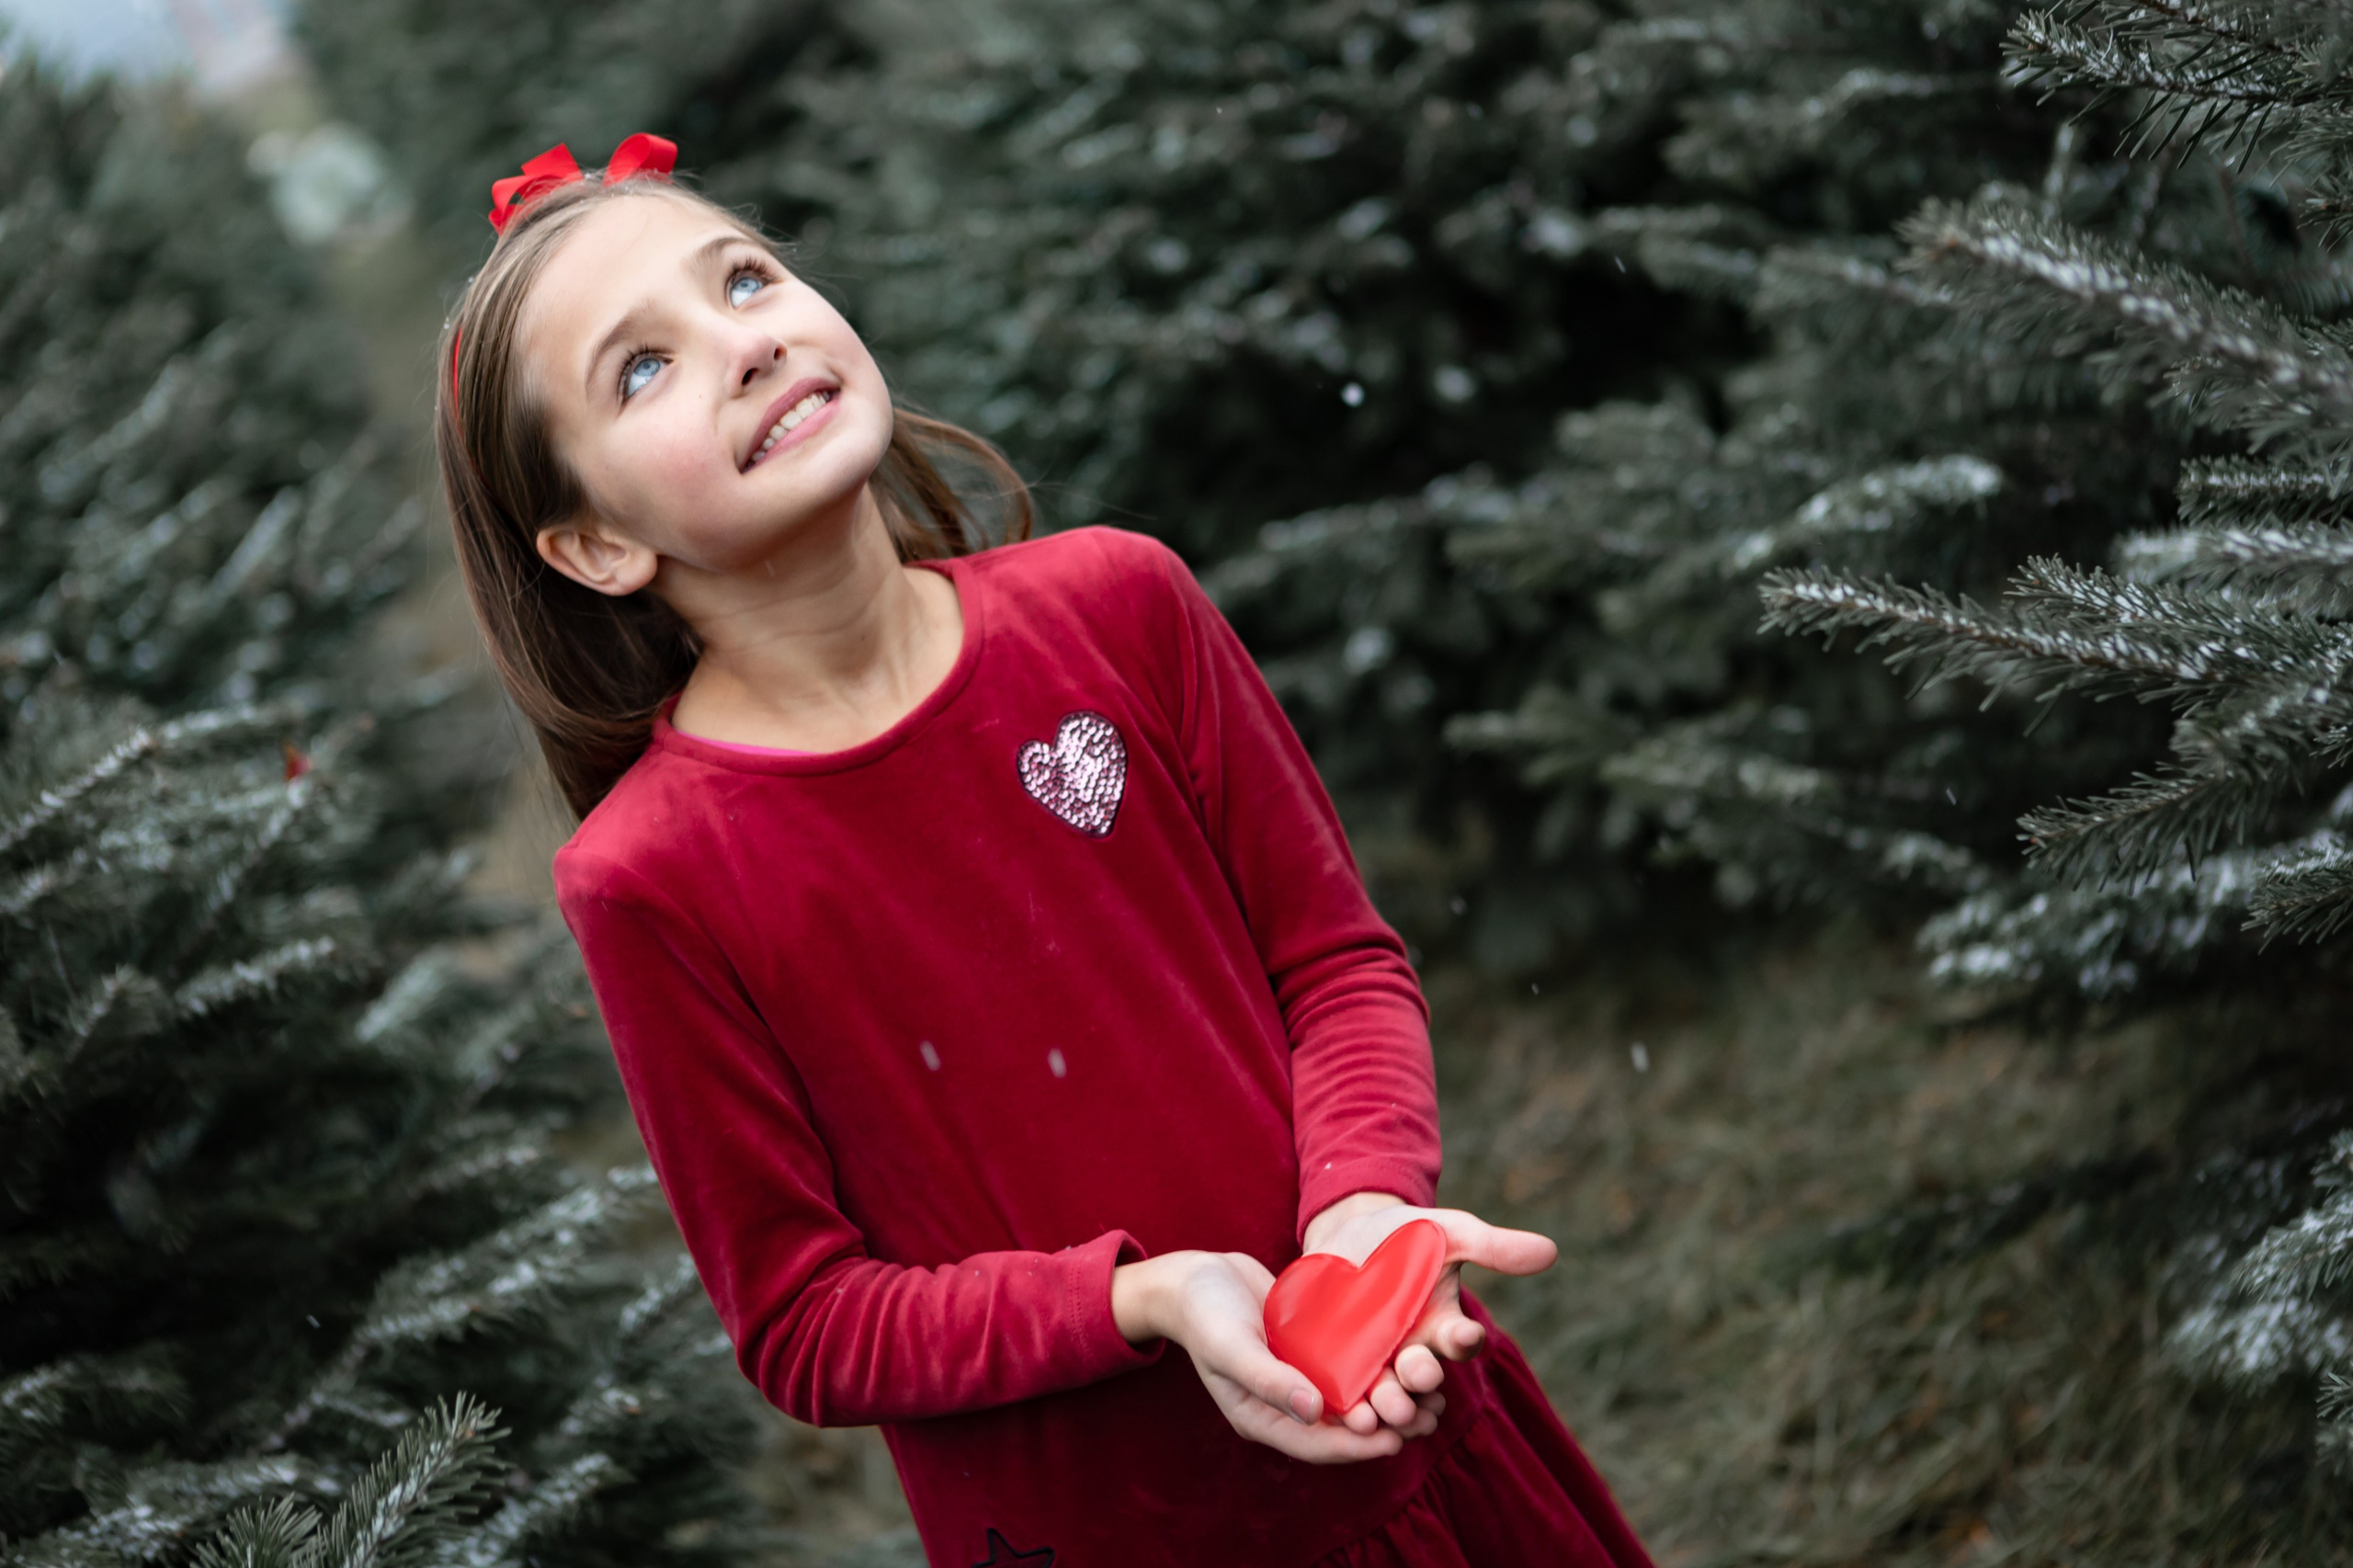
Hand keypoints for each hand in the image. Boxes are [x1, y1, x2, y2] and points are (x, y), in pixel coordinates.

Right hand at [1110, 1250, 1423, 1462]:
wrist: (1194, 1277)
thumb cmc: (1203, 1313)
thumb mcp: (1230, 1346)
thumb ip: (1268, 1379)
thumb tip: (1314, 1411)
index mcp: (1262, 1417)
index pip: (1318, 1444)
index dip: (1358, 1446)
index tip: (1396, 1439)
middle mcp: (1287, 1405)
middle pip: (1343, 1428)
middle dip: (1386, 1427)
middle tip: (1430, 1418)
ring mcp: (1300, 1378)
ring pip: (1352, 1399)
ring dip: (1390, 1399)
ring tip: (1433, 1394)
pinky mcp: (1310, 1351)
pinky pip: (1348, 1366)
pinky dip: (1377, 1367)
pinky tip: (1408, 1356)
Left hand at [1298, 1193, 1558, 1438]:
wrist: (1348, 1232)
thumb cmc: (1408, 1233)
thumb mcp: (1449, 1232)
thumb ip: (1493, 1246)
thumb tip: (1550, 1250)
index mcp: (1445, 1326)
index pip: (1461, 1339)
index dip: (1464, 1337)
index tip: (1465, 1332)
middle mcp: (1413, 1352)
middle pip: (1422, 1374)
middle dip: (1420, 1376)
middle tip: (1418, 1372)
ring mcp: (1375, 1363)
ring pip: (1387, 1394)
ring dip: (1389, 1403)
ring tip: (1386, 1406)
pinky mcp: (1337, 1366)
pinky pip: (1346, 1393)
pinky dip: (1349, 1406)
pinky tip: (1348, 1412)